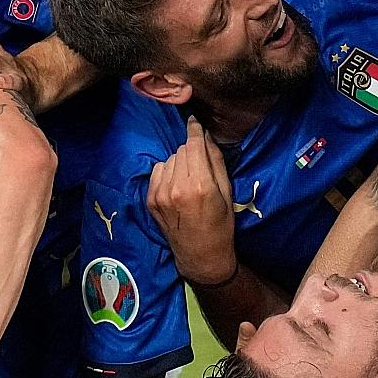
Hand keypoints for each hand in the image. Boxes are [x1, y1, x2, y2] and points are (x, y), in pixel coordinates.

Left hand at [147, 118, 236, 285]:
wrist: (201, 255)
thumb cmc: (221, 224)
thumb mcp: (226, 192)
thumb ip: (215, 161)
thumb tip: (206, 136)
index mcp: (200, 185)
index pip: (193, 145)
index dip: (195, 131)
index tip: (196, 122)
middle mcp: (177, 188)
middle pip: (181, 150)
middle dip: (191, 151)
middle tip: (200, 164)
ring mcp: (160, 195)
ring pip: (169, 159)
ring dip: (179, 162)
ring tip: (189, 178)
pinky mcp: (150, 200)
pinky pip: (158, 171)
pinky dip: (167, 172)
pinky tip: (177, 185)